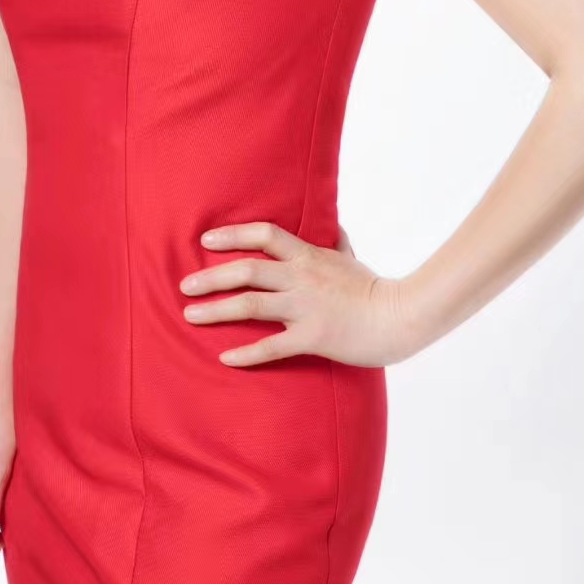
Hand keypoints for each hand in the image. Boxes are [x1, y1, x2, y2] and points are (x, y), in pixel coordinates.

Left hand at [179, 219, 412, 368]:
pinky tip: (225, 358)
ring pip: (251, 305)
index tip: (206, 240)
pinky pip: (272, 346)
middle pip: (247, 270)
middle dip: (211, 277)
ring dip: (216, 310)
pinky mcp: (312, 336)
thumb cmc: (374, 288)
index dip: (233, 235)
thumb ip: (337, 241)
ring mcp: (306, 307)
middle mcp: (302, 278)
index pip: (264, 235)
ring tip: (190, 316)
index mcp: (308, 256)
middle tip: (184, 286)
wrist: (399, 317)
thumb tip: (334, 224)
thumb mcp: (352, 257)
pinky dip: (246, 354)